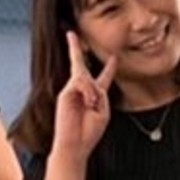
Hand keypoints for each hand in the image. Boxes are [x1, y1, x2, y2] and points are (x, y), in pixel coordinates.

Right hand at [52, 32, 116, 160]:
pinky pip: (80, 82)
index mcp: (95, 97)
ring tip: (91, 106)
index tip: (114, 56)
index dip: (109, 66)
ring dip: (92, 92)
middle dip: (75, 49)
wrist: (75, 145)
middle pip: (80, 66)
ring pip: (85, 76)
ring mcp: (72, 91)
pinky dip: (87, 92)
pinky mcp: (65, 93)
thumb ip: (100, 93)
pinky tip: (87, 103)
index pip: (103, 77)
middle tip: (71, 34)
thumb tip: (88, 81)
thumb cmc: (89, 133)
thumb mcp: (103, 111)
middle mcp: (82, 91)